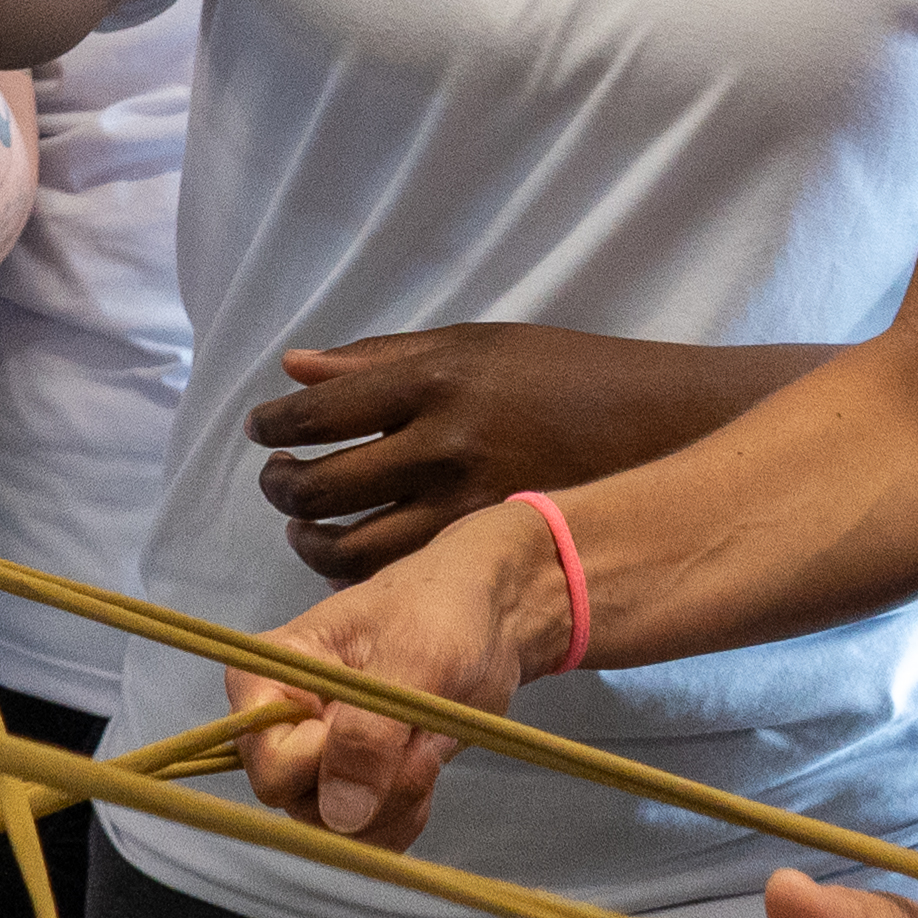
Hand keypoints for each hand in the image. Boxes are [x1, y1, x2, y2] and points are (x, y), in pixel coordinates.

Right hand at [228, 499, 563, 849]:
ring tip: (426, 744)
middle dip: (370, 788)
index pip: (266, 763)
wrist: (482, 621)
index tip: (379, 727)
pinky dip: (405, 813)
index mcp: (266, 678)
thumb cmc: (439, 613)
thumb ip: (369, 734)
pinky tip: (425, 765)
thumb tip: (339, 815)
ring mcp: (314, 759)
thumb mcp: (413, 662)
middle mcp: (278, 725)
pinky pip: (366, 836)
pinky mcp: (351, 784)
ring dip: (395, 802)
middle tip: (417, 738)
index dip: (322, 763)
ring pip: (335, 829)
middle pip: (298, 804)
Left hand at [246, 326, 813, 582]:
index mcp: (436, 377)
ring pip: (355, 547)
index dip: (277, 424)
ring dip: (310, 539)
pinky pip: (401, 574)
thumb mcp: (474, 344)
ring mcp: (465, 506)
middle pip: (328, 484)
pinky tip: (351, 553)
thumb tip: (295, 368)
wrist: (655, 426)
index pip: (323, 409)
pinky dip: (360, 571)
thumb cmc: (560, 373)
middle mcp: (445, 443)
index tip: (262, 428)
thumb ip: (380, 358)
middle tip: (277, 478)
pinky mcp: (484, 549)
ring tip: (303, 524)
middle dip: (283, 486)